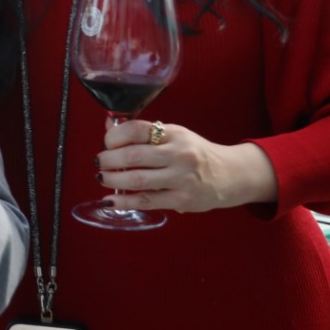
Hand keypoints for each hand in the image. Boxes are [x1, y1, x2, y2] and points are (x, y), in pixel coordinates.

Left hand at [96, 120, 277, 212]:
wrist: (230, 175)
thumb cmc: (195, 153)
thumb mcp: (173, 136)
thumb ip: (143, 133)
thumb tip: (109, 128)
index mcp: (174, 134)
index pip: (138, 129)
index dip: (115, 136)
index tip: (107, 143)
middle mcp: (178, 154)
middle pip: (133, 156)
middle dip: (108, 159)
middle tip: (100, 162)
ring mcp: (181, 178)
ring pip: (137, 180)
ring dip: (113, 180)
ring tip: (102, 178)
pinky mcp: (182, 199)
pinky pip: (146, 201)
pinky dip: (124, 202)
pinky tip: (109, 200)